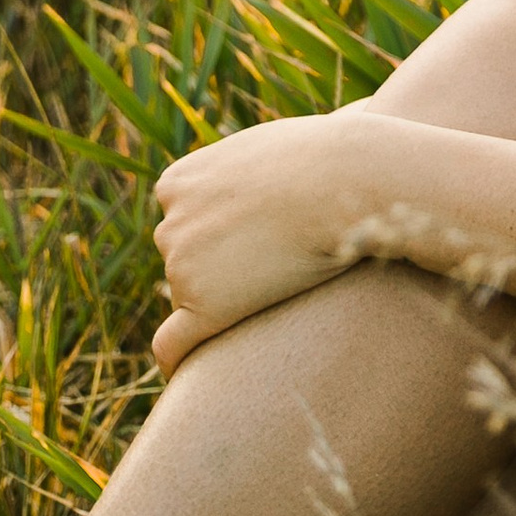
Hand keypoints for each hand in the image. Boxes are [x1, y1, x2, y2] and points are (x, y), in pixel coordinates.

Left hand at [150, 114, 378, 374]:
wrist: (346, 180)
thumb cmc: (330, 157)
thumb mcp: (275, 144)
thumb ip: (255, 162)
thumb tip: (314, 141)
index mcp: (177, 181)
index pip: (182, 218)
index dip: (219, 231)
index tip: (252, 238)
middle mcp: (169, 223)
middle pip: (184, 259)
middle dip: (219, 265)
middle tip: (275, 263)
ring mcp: (181, 266)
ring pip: (193, 296)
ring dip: (225, 298)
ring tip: (280, 286)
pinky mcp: (203, 306)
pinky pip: (173, 345)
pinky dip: (175, 359)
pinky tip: (185, 374)